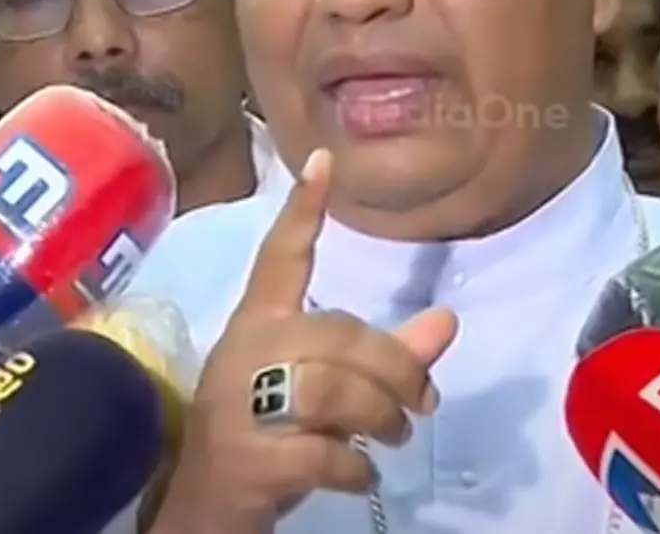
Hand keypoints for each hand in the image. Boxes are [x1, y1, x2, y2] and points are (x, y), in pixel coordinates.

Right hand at [150, 149, 459, 533]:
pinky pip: (320, 453)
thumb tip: (449, 321)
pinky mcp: (247, 457)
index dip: (303, 211)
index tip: (327, 161)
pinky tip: (360, 473)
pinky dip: (354, 468)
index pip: (281, 257)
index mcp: (260, 324)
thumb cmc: (271, 433)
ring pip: (331, 391)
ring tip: (394, 436)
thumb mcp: (329, 390)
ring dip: (380, 419)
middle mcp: (245, 353)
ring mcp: (238, 405)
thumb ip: (388, 357)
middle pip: (336, 334)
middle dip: (395, 370)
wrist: (210, 506)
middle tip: (422, 402)